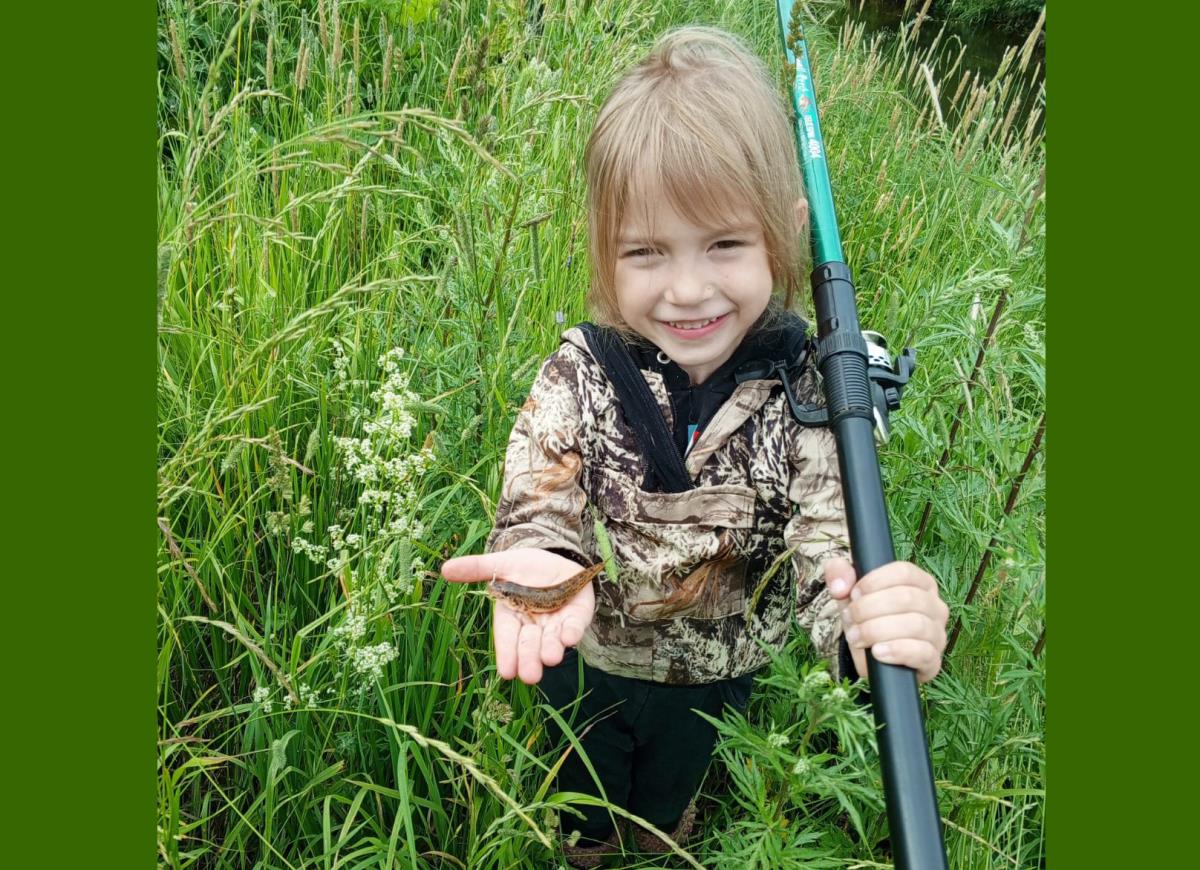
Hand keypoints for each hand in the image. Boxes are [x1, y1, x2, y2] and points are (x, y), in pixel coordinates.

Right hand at [440, 547, 595, 684]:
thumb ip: (478, 569)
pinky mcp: (576, 617)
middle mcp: (533, 626)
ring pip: (552, 641)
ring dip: (551, 650)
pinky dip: (572, 633)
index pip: (507, 638)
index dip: (507, 654)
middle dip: (529, 660)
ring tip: (550, 658)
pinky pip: (574, 627)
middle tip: (530, 676)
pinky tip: (569, 637)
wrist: (558, 556)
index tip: (506, 672)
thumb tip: (445, 569)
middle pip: (529, 645)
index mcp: (511, 616)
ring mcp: (555, 623)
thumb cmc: (526, 566)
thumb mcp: (502, 564)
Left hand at [824, 558, 948, 683]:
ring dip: (877, 630)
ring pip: (915, 625)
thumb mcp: (848, 591)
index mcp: (920, 583)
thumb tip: (841, 586)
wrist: (869, 655)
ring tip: (856, 637)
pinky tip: (877, 652)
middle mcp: (935, 606)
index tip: (854, 593)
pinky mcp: (933, 661)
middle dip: (869, 608)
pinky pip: (922, 653)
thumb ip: (838, 573)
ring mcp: (937, 634)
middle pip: (907, 598)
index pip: (904, 572)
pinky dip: (896, 651)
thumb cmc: (865, 616)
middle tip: (850, 618)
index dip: (875, 581)